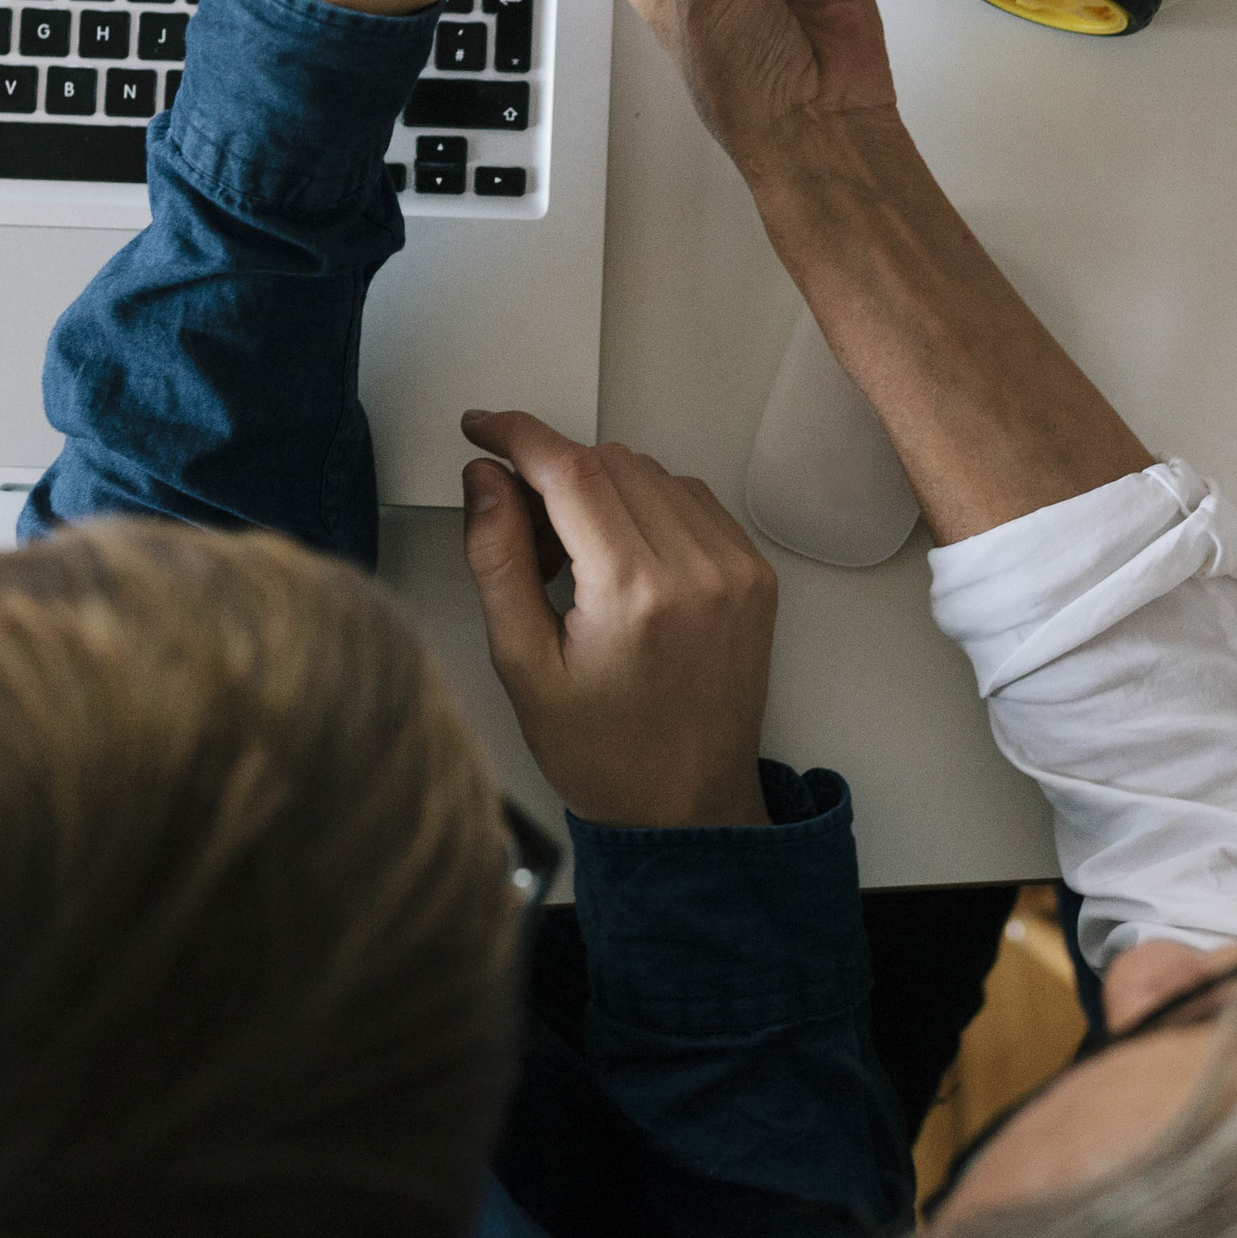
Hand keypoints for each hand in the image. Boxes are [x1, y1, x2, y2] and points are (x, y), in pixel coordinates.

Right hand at [460, 409, 776, 830]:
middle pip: (609, 462)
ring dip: (599, 490)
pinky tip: (620, 560)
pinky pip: (690, 500)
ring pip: (650, 473)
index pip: (571, 470)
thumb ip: (497, 560)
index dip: (518, 436)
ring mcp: (736, 568)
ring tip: (573, 562)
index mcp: (635, 592)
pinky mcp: (754, 574)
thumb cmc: (605, 755)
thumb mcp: (522, 666)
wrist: (688, 809)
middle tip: (519, 530)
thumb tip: (484, 478)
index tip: (482, 428)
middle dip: (552, 473)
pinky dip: (646, 507)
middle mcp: (698, 569)